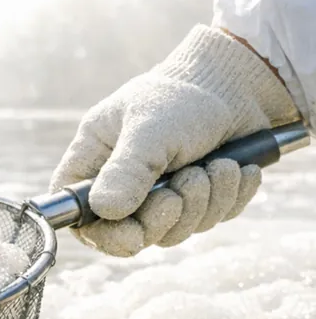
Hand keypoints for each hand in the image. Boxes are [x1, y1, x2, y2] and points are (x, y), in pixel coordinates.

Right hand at [49, 25, 299, 255]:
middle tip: (192, 179)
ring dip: (206, 201)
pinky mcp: (193, 203)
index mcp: (91, 167)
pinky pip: (210, 222)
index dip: (106, 236)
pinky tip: (236, 169)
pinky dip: (229, 198)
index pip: (82, 219)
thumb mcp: (149, 130)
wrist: (233, 82)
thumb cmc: (179, 98)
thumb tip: (106, 210)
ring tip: (220, 165)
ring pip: (176, 231)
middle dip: (170, 213)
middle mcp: (119, 189)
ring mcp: (156, 199)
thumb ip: (126, 170)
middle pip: (133, 234)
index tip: (135, 235)